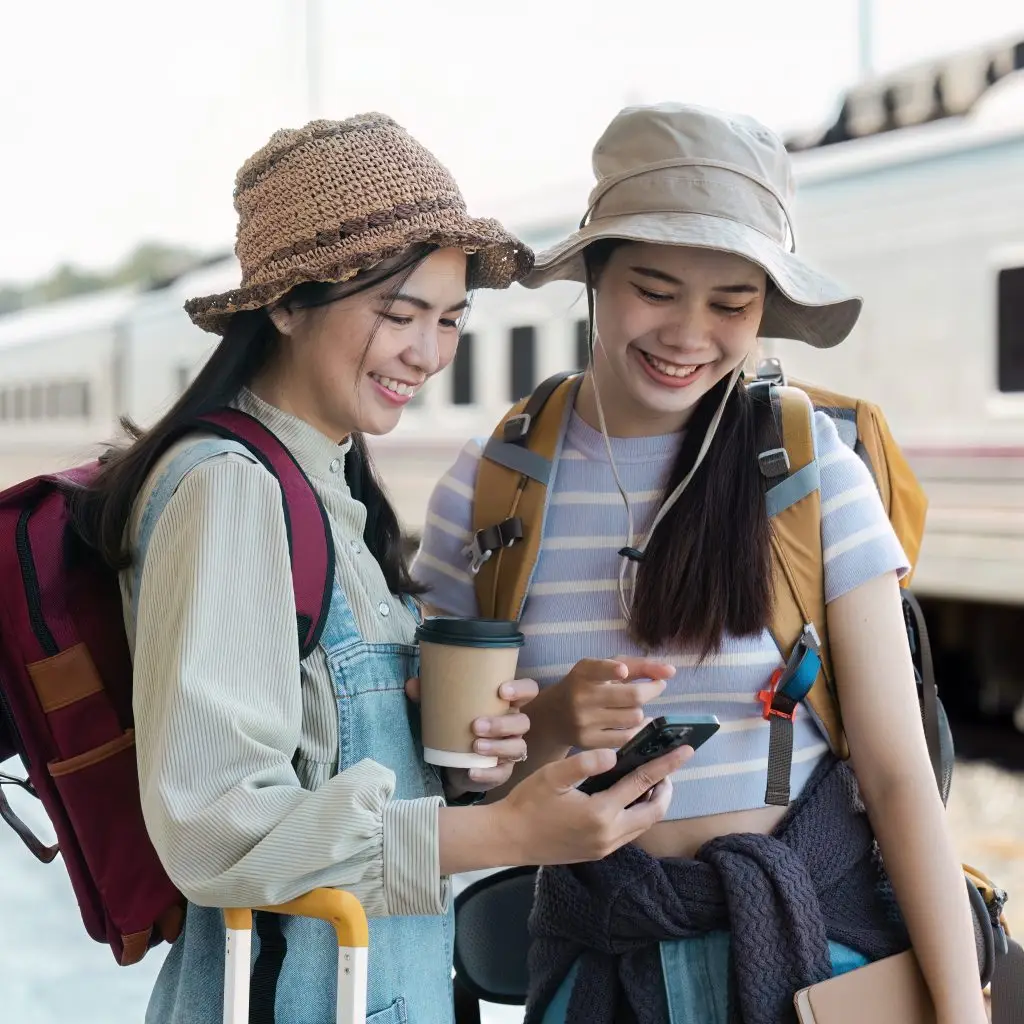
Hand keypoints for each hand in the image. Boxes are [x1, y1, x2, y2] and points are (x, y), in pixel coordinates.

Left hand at [405, 676, 538, 794]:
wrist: (453, 763)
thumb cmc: (455, 726)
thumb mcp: (444, 709)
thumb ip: (430, 695)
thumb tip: (411, 683)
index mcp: (505, 704)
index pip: (528, 691)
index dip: (521, 689)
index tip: (501, 690)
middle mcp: (513, 726)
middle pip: (523, 722)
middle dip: (502, 723)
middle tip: (476, 725)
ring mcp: (510, 750)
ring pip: (517, 747)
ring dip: (497, 746)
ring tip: (475, 746)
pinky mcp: (502, 772)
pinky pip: (502, 774)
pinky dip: (487, 773)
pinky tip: (472, 770)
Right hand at [493, 743, 692, 864]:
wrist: (509, 839)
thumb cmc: (528, 803)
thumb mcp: (553, 776)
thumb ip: (585, 763)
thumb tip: (614, 754)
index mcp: (600, 813)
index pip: (643, 783)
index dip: (666, 765)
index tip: (685, 750)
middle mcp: (609, 835)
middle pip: (653, 811)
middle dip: (666, 788)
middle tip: (668, 767)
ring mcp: (604, 848)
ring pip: (643, 825)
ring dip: (653, 803)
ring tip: (652, 780)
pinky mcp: (597, 853)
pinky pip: (628, 833)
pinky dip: (637, 814)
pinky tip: (629, 799)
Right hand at [544, 657, 675, 749]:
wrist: (554, 716)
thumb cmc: (588, 686)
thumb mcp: (604, 668)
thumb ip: (638, 666)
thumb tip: (671, 671)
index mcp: (583, 673)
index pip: (598, 669)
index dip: (611, 670)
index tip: (623, 671)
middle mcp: (581, 697)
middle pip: (632, 696)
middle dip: (652, 689)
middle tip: (658, 685)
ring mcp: (584, 722)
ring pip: (634, 717)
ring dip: (641, 711)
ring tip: (634, 707)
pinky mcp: (588, 742)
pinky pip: (627, 738)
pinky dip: (638, 729)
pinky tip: (636, 723)